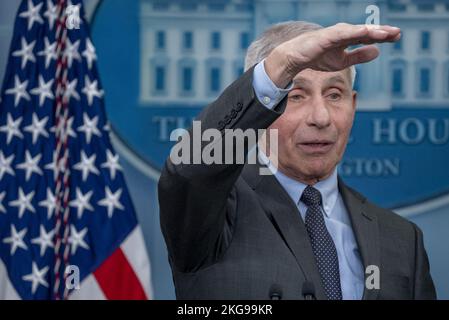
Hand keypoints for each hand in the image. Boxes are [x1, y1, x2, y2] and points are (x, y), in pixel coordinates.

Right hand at [264, 23, 400, 87]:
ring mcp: (335, 33)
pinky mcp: (326, 36)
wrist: (296, 58)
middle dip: (381, 31)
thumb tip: (378, 52)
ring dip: (371, 31)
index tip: (397, 37)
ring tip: (385, 34)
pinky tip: (364, 32)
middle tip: (397, 33)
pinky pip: (342, 34)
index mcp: (348, 38)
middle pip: (366, 31)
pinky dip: (353, 32)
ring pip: (356, 31)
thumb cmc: (318, 57)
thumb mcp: (342, 61)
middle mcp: (344, 32)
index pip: (369, 35)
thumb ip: (359, 55)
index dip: (383, 36)